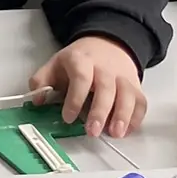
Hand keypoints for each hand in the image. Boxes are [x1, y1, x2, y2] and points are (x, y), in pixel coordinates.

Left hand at [30, 35, 145, 138]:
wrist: (107, 44)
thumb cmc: (80, 60)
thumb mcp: (56, 63)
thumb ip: (42, 81)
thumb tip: (36, 99)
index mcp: (81, 61)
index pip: (81, 78)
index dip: (74, 99)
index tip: (68, 117)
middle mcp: (105, 68)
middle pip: (105, 88)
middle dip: (99, 112)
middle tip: (92, 131)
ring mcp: (122, 77)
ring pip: (127, 95)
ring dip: (122, 116)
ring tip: (114, 133)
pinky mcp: (136, 86)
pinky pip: (140, 102)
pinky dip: (136, 118)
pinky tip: (126, 130)